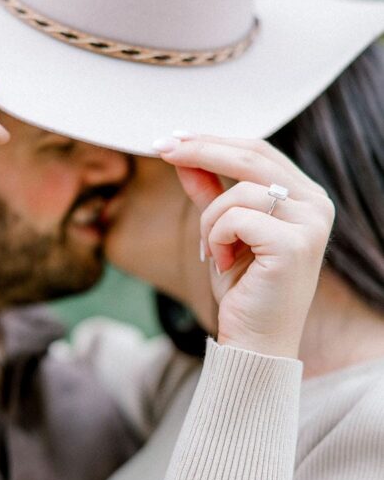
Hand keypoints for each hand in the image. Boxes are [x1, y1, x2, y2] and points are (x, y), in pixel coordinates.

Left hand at [157, 136, 334, 358]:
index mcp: (305, 196)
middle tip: (162, 148)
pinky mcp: (294, 245)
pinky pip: (236, 218)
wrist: (254, 340)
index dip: (213, 139)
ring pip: (239, 191)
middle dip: (200, 149)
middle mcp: (317, 204)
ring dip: (209, 219)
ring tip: (212, 251)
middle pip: (252, 154)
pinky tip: (223, 262)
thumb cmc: (242, 288)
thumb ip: (208, 190)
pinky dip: (216, 237)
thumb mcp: (220, 229)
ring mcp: (311, 224)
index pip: (258, 150)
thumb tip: (181, 152)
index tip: (172, 138)